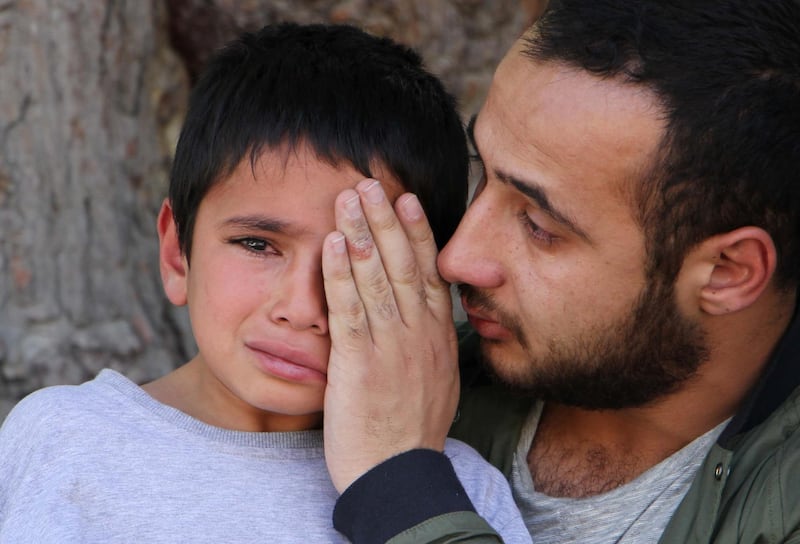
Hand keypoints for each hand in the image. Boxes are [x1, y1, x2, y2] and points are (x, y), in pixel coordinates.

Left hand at [322, 179, 459, 492]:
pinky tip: (334, 243)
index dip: (417, 232)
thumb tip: (425, 317)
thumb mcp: (435, 382)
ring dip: (362, 233)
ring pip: (377, 278)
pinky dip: (341, 274)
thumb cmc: (410, 432)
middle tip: (373, 181)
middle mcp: (419, 334)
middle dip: (387, 219)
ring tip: (350, 196)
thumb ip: (428, 345)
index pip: (428, 272)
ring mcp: (392, 346)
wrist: (399, 476)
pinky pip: (350, 309)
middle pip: (403, 264)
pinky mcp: (361, 363)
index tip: (408, 199)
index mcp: (436, 337)